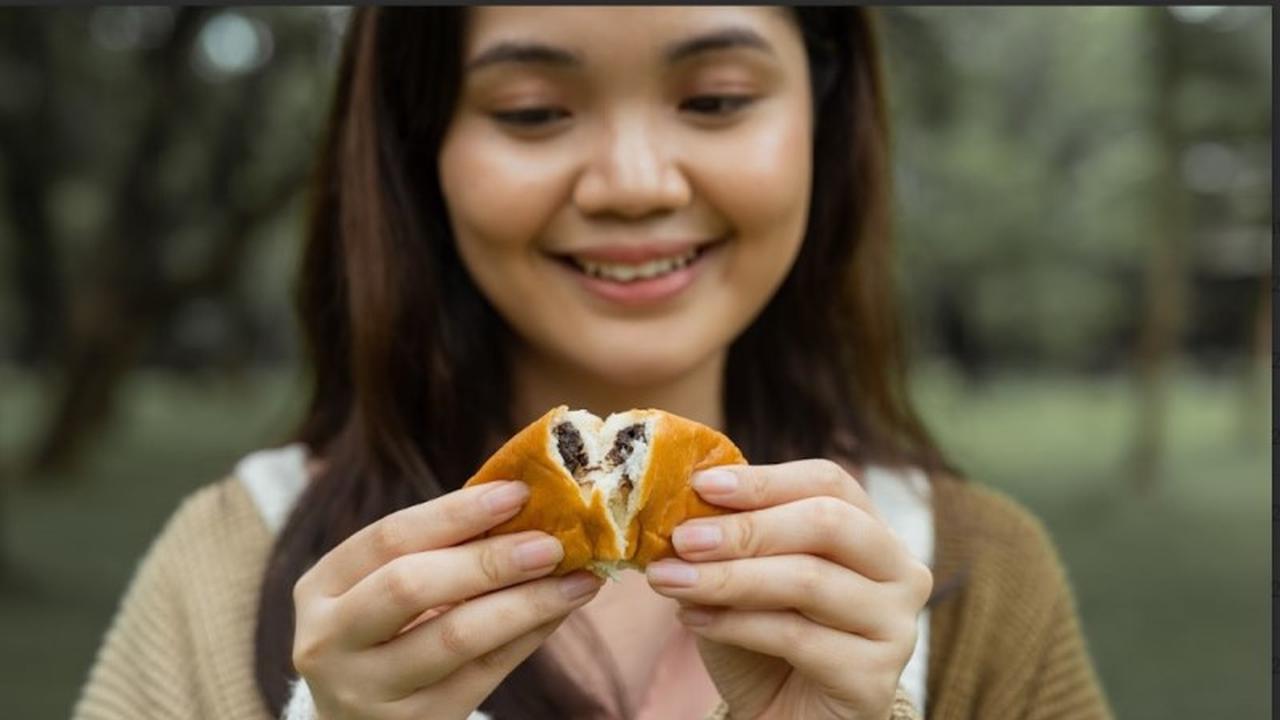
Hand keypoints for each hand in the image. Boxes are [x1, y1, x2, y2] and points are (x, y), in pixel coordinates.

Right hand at [292, 480, 604, 719]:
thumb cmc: (386, 634)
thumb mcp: (384, 589)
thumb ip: (438, 549)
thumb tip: (526, 503)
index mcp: (320, 588)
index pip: (389, 538)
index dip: (455, 512)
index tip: (517, 493)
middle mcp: (329, 641)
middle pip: (411, 586)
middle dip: (489, 560)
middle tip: (551, 543)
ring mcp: (367, 691)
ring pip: (455, 637)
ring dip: (526, 602)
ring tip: (577, 578)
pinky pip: (484, 674)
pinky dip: (529, 636)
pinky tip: (560, 610)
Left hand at [645, 459, 931, 719]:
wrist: (781, 717)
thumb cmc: (764, 637)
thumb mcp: (745, 573)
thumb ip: (731, 535)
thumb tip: (685, 497)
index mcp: (872, 530)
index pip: (829, 482)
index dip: (766, 480)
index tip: (702, 485)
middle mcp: (900, 572)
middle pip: (827, 523)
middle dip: (746, 528)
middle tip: (682, 539)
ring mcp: (897, 626)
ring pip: (808, 580)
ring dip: (728, 577)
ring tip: (671, 581)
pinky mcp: (875, 678)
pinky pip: (797, 637)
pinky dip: (734, 624)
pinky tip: (693, 621)